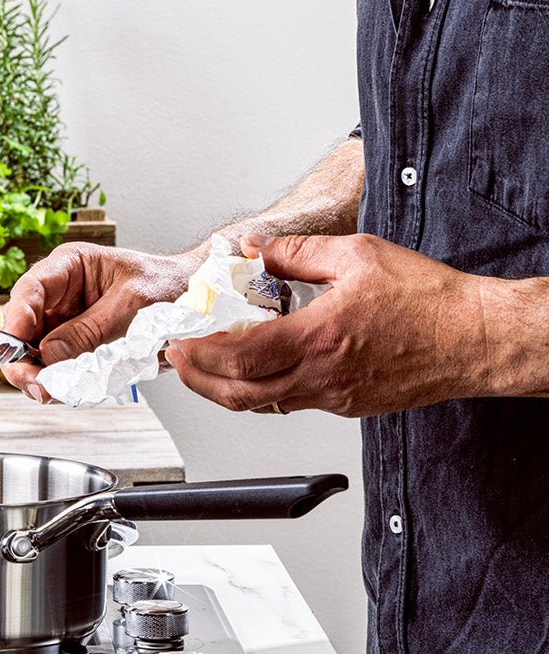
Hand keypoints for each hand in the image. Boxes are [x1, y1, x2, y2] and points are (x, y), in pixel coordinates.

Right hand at [1, 243, 202, 400]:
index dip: (16, 320)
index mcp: (70, 267)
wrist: (194, 299)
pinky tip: (69, 390)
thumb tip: (50, 354)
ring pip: (35, 353)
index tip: (14, 348)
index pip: (30, 291)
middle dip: (23, 359)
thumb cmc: (168, 286)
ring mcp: (65, 321)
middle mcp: (60, 294)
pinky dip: (60, 382)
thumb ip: (91, 330)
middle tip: (35, 385)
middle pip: (23, 328)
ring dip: (40, 375)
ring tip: (54, 392)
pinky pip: (57, 366)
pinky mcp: (76, 345)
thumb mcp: (132, 305)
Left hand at [166, 232, 491, 418]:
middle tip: (179, 359)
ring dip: (229, 387)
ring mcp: (336, 397)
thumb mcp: (356, 255)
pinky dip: (265, 388)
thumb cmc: (428, 298)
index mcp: (319, 337)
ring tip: (208, 363)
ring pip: (265, 404)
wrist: (476, 337)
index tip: (179, 341)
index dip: (200, 353)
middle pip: (240, 394)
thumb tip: (254, 248)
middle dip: (198, 379)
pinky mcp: (350, 405)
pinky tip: (260, 365)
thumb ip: (296, 252)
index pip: (240, 356)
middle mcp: (323, 376)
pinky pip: (294, 402)